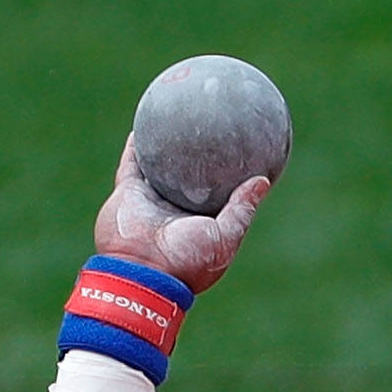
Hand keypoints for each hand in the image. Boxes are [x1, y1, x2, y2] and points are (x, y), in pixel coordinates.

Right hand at [92, 138, 272, 293]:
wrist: (142, 273)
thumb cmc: (187, 262)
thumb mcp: (224, 238)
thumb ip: (241, 209)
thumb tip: (263, 181)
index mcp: (198, 223)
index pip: (217, 195)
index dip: (229, 177)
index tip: (244, 154)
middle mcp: (173, 211)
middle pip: (188, 178)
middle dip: (198, 156)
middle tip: (212, 129)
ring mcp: (150, 201)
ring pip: (159, 167)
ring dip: (165, 146)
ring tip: (177, 118)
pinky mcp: (128, 193)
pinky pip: (132, 163)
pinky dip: (136, 145)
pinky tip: (145, 122)